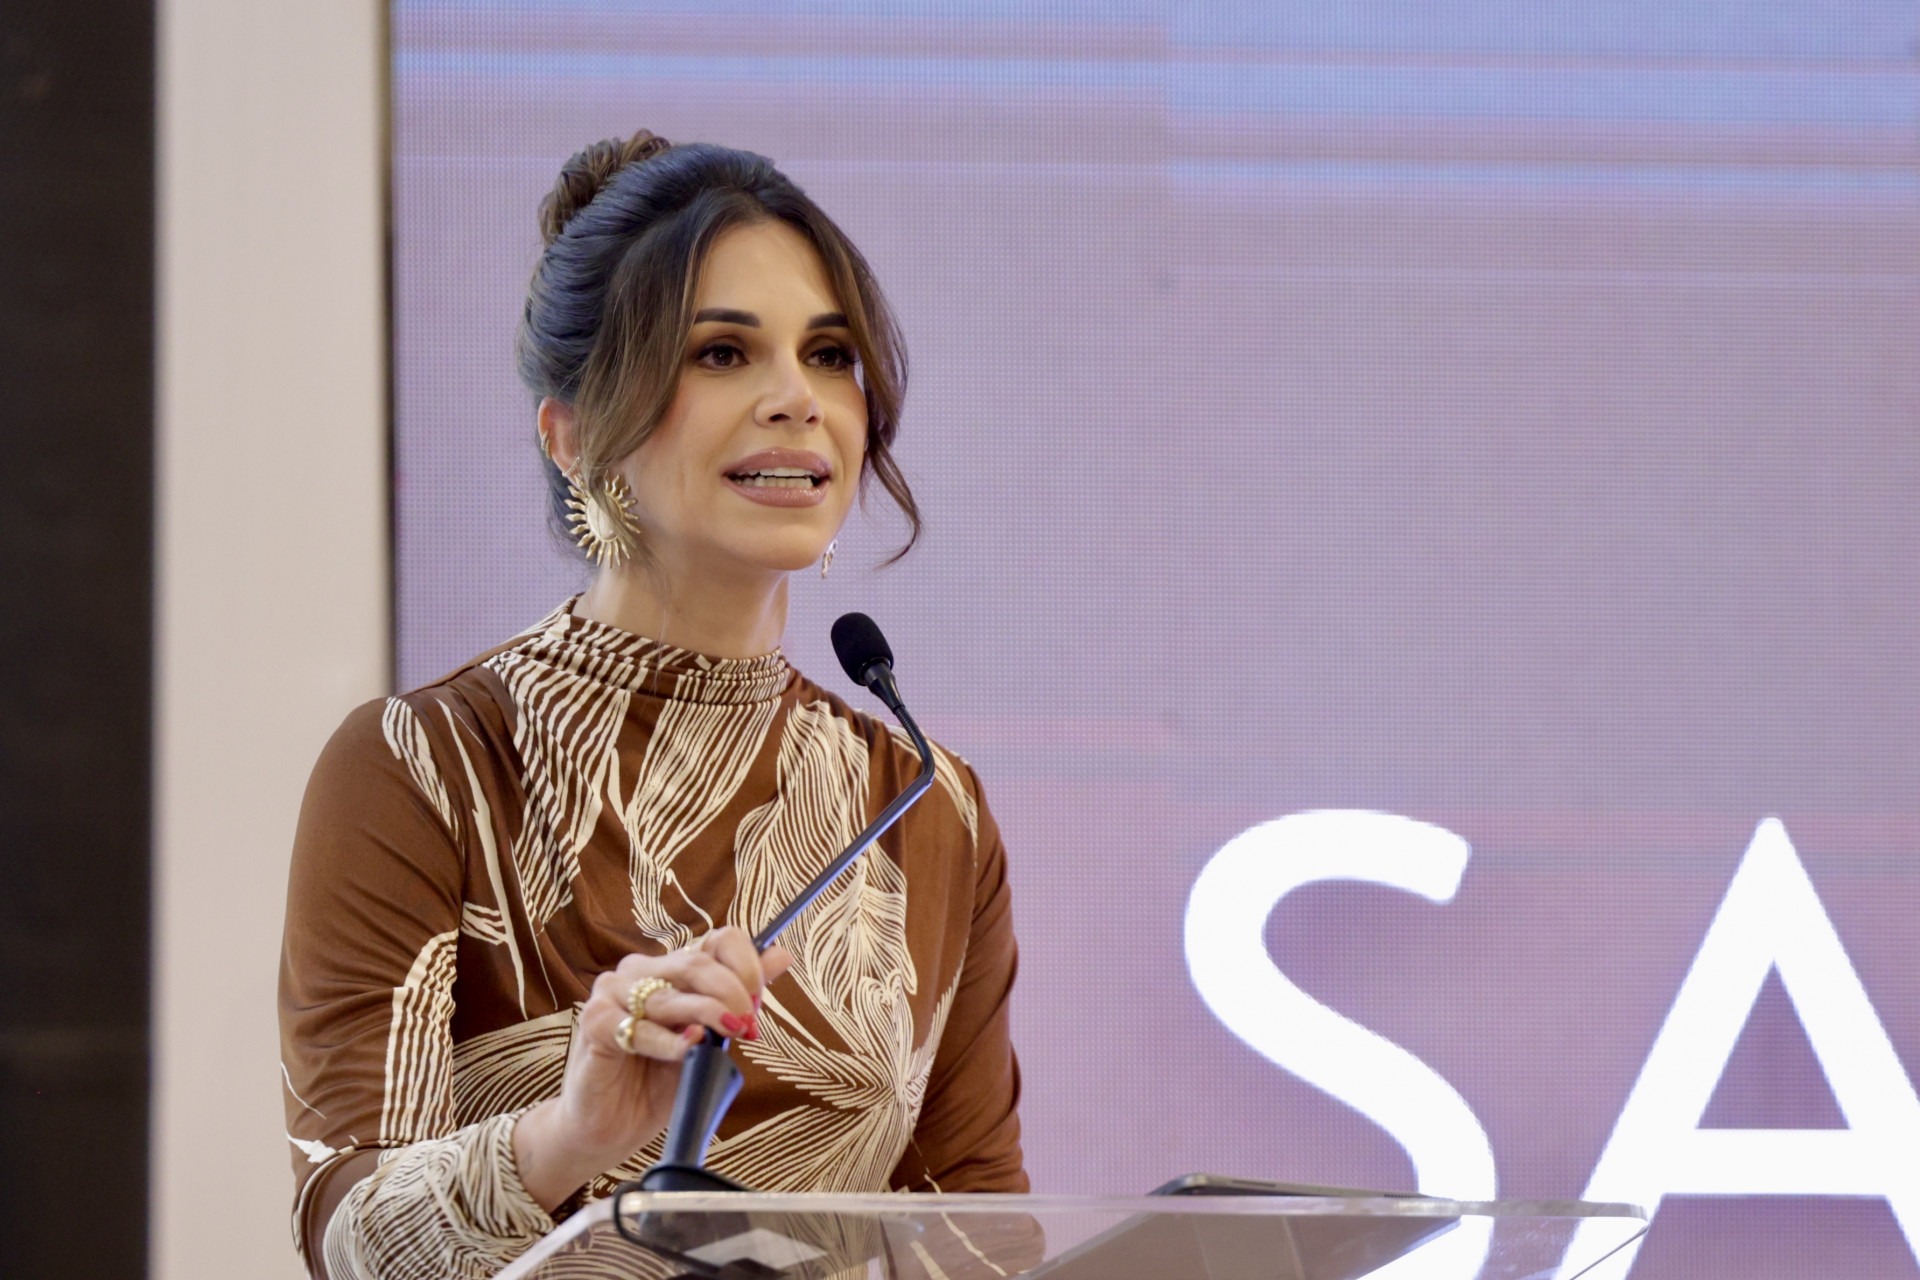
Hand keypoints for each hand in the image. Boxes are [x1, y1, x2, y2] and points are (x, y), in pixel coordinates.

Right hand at [512, 926, 792, 1210]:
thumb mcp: (711, 1039)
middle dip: (731, 994)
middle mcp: (642, 970)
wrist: (610, 1128)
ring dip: (705, 1016)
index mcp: (672, 967)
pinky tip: (685, 1050)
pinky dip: (668, 1041)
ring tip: (722, 1038)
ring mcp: (613, 992)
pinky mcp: (595, 1022)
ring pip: (670, 994)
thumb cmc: (659, 1082)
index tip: (757, 1003)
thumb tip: (782, 956)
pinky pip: (638, 1026)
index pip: (719, 941)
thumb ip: (740, 998)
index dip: (747, 968)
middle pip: (697, 963)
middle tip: (745, 1027)